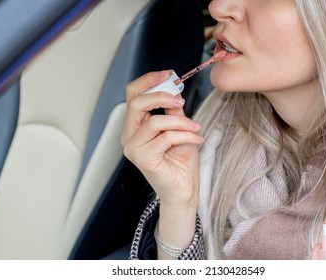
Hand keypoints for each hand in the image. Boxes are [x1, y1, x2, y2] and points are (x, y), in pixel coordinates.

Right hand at [121, 70, 203, 208]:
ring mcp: (133, 149)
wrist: (184, 190)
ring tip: (195, 128)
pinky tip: (196, 139)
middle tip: (181, 100)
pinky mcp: (143, 159)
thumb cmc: (180, 162)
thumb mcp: (179, 128)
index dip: (149, 81)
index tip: (169, 74)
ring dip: (180, 122)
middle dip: (161, 95)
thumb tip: (174, 89)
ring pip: (154, 122)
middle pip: (136, 103)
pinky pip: (165, 138)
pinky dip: (185, 135)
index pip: (133, 95)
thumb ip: (173, 110)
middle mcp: (129, 136)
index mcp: (135, 126)